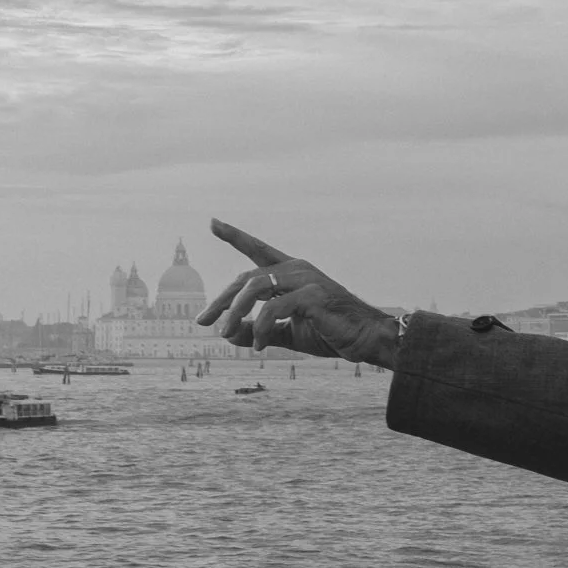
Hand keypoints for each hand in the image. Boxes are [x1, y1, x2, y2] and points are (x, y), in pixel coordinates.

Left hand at [199, 220, 398, 365]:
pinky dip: (261, 327)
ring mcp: (305, 278)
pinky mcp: (313, 294)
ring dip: (235, 312)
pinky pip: (274, 308)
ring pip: (256, 287)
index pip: (257, 249)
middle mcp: (296, 269)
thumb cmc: (329, 333)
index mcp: (290, 272)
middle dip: (221, 300)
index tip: (212, 222)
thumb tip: (227, 334)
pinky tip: (259, 345)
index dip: (234, 236)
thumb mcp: (286, 334)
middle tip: (202, 321)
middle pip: (246, 278)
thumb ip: (258, 331)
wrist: (365, 340)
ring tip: (225, 334)